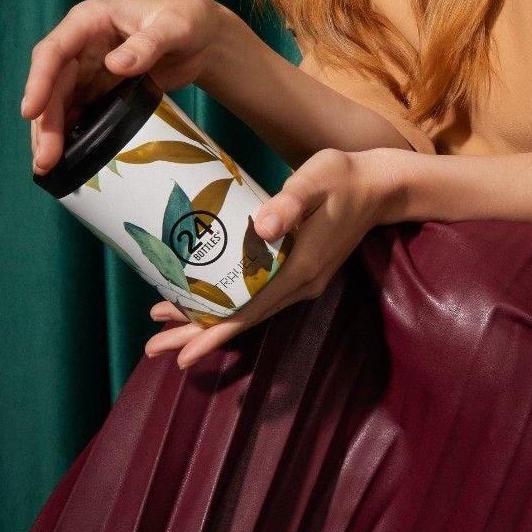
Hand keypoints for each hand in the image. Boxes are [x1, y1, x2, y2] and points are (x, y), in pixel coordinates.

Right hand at [23, 0, 237, 174]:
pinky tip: (67, 161)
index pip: (53, 52)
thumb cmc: (184, 19)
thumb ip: (148, 44)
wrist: (200, 36)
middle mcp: (80, 47)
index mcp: (88, 22)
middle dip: (45, 121)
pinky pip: (78, 114)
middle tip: (45, 158)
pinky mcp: (100, 91)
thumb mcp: (173, 27)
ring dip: (51, 134)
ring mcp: (88, 71)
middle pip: (52, 85)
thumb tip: (114, 65)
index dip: (39, 81)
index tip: (31, 111)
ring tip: (47, 167)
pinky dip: (71, 136)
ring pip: (60, 104)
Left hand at [143, 147, 399, 368]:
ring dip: (209, 321)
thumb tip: (264, 225)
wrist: (378, 186)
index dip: (213, 333)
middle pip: (243, 319)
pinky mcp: (300, 271)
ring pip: (249, 311)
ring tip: (167, 326)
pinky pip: (258, 298)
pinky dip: (229, 306)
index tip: (181, 354)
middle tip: (153, 347)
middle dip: (198, 335)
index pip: (249, 311)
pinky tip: (206, 302)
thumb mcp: (314, 181)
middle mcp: (301, 284)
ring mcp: (302, 281)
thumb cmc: (342, 178)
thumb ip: (290, 201)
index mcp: (300, 269)